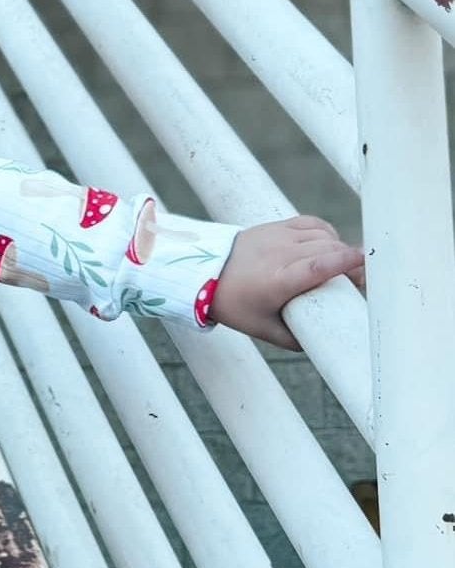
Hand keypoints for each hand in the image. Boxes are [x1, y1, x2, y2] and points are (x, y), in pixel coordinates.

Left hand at [209, 216, 365, 349]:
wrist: (201, 273)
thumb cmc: (232, 303)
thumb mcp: (261, 328)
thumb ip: (292, 338)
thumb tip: (320, 344)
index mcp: (278, 280)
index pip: (318, 265)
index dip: (346, 262)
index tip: (366, 265)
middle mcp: (280, 254)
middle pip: (329, 250)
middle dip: (350, 263)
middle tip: (356, 281)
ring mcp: (279, 236)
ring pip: (324, 236)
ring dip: (339, 249)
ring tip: (341, 267)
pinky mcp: (277, 226)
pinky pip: (312, 223)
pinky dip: (326, 233)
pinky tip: (327, 246)